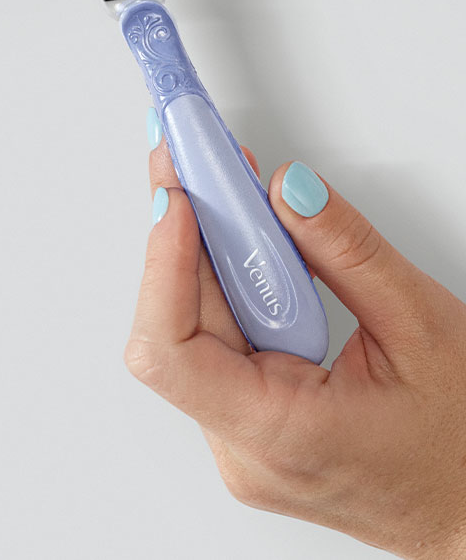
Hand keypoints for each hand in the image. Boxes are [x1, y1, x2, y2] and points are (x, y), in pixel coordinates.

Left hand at [126, 121, 465, 558]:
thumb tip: (288, 187)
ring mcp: (242, 437)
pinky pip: (218, 337)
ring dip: (201, 246)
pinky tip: (240, 231)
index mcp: (278, 434)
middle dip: (181, 229)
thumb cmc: (462, 445)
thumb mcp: (420, 328)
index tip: (179, 195)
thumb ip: (348, 251)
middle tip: (189, 155)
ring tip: (216, 180)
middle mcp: (243, 445)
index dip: (163, 261)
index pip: (173, 349)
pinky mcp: (250, 420)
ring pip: (194, 324)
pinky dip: (227, 278)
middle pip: (177, 322)